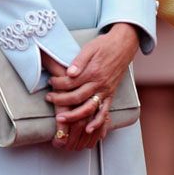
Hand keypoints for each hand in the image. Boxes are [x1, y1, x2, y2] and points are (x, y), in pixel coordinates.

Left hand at [46, 23, 138, 148]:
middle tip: (49, 98)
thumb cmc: (105, 45)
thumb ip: (79, 61)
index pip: (70, 82)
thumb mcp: (90, 47)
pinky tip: (88, 129)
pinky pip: (104, 111)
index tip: (51, 81)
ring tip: (61, 119)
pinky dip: (97, 122)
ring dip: (74, 116)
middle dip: (60, 100)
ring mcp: (106, 90)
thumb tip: (69, 73)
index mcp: (93, 71)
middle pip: (77, 97)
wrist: (124, 45)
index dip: (58, 83)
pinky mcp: (111, 94)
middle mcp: (99, 83)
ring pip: (89, 108)